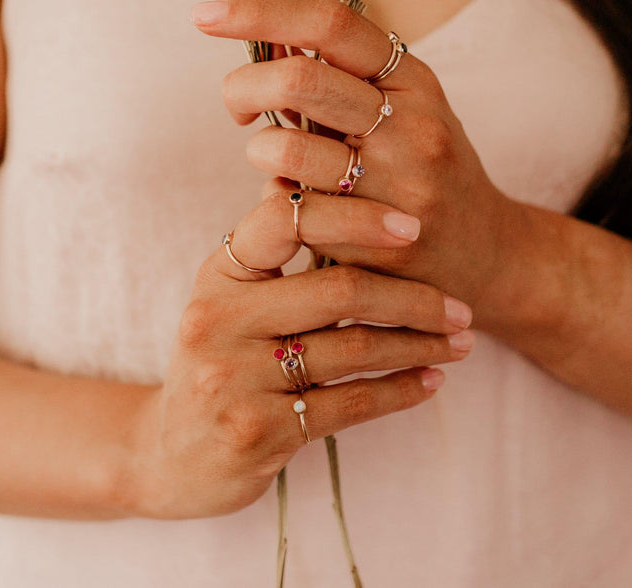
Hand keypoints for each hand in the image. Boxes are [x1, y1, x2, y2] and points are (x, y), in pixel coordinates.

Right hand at [131, 187, 473, 519]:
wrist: (170, 453)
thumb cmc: (220, 360)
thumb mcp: (230, 298)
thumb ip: (272, 249)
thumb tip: (319, 179)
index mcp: (220, 274)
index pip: (287, 219)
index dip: (356, 216)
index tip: (412, 228)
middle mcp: (220, 319)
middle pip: (339, 289)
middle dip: (414, 297)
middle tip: (461, 308)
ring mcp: (235, 378)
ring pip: (353, 348)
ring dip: (420, 345)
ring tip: (460, 343)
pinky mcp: (257, 430)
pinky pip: (350, 403)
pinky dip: (401, 390)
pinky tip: (431, 382)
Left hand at [192, 0, 522, 315]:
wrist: (489, 254)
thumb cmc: (429, 172)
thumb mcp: (404, 110)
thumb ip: (342, 79)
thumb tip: (265, 40)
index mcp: (414, 79)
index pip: (331, 24)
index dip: (261, 11)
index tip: (204, 16)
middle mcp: (412, 123)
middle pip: (299, 79)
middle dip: (243, 86)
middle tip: (236, 107)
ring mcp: (400, 183)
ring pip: (287, 148)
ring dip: (259, 151)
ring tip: (275, 161)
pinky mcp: (380, 238)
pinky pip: (296, 208)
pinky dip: (279, 197)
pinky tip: (297, 203)